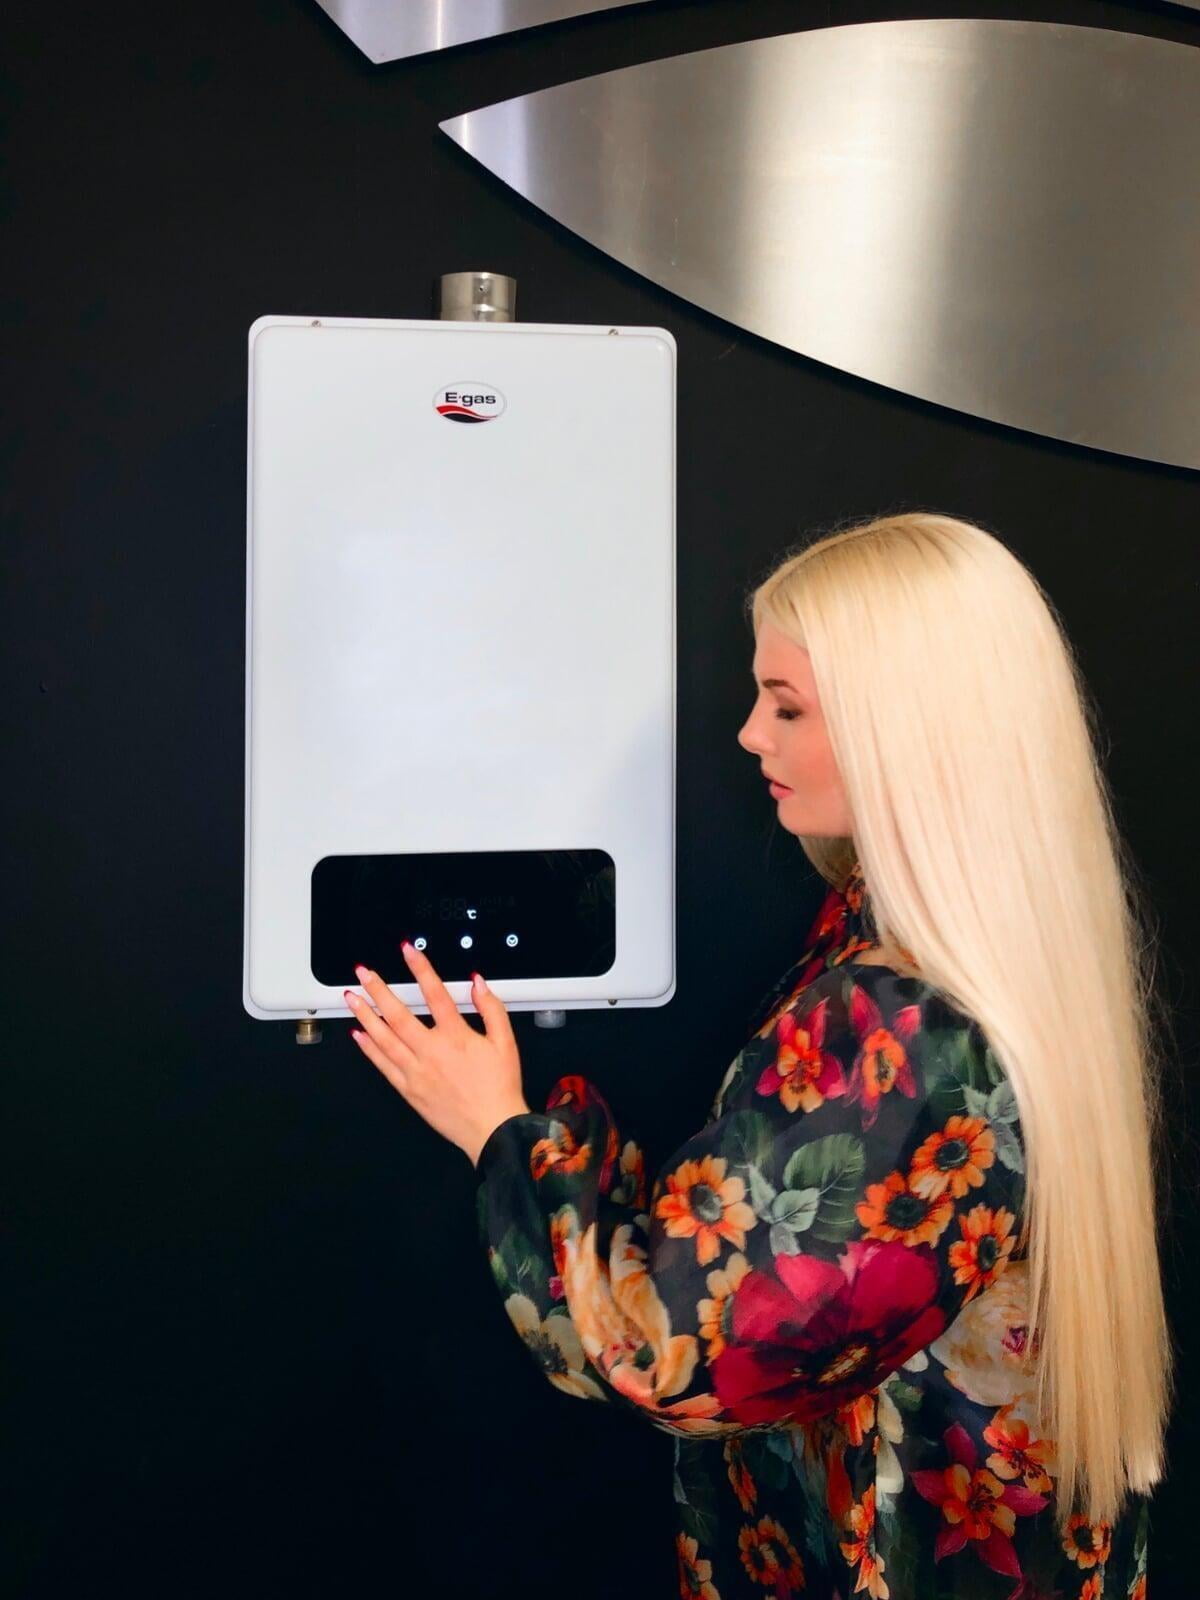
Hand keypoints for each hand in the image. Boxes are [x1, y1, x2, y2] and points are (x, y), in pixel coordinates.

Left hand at [346, 945, 530, 1166]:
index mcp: (456, 1037)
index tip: (408, 951)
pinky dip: (369, 1049)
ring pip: (384, 1038)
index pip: (435, 993)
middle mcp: (431, 1052)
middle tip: (363, 972)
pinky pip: (383, 1065)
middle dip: (377, 989)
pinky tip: (359, 1034)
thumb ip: (492, 1008)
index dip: (420, 968)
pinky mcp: (409, 1090)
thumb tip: (478, 984)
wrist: (492, 1129)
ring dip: (365, 1015)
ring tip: (352, 997)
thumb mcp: (506, 1043)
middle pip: (398, 1014)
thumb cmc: (499, 1088)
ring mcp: (416, 1072)